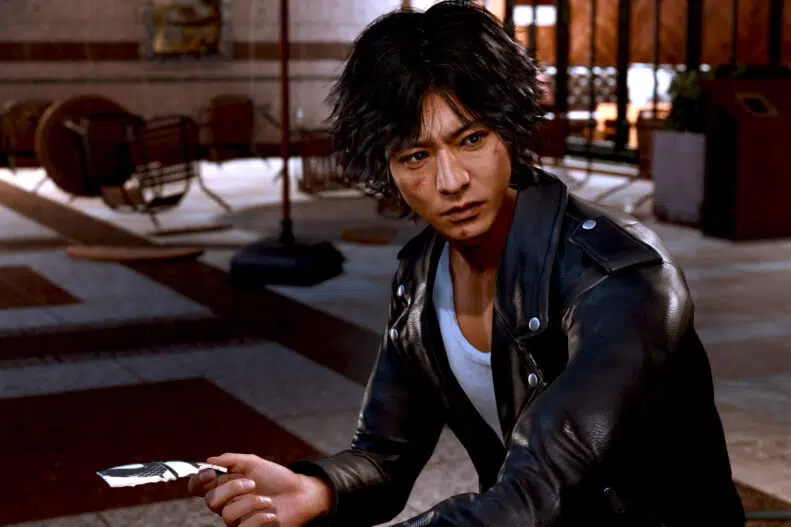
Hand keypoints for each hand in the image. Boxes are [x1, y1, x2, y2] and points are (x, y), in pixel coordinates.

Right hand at [187, 453, 332, 526]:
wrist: (299, 493)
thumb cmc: (276, 478)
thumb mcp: (254, 463)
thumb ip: (231, 460)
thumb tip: (209, 460)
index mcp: (225, 486)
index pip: (199, 487)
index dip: (197, 481)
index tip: (210, 473)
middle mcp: (227, 503)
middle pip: (211, 501)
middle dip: (231, 489)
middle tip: (251, 483)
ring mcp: (238, 519)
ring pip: (227, 515)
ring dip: (249, 503)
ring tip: (267, 500)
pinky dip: (258, 519)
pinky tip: (271, 514)